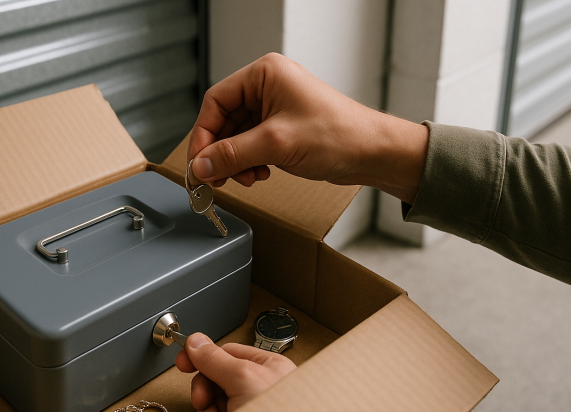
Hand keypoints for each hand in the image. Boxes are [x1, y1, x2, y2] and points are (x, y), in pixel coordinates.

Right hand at [175, 333, 295, 411]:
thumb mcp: (243, 378)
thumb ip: (217, 359)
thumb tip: (196, 342)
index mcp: (268, 366)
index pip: (227, 352)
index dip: (203, 356)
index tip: (183, 361)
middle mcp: (261, 386)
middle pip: (219, 377)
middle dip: (205, 389)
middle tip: (201, 399)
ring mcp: (252, 409)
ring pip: (217, 401)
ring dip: (208, 409)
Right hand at [188, 52, 428, 203]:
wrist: (372, 153)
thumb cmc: (338, 135)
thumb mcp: (275, 144)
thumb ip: (232, 155)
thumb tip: (199, 166)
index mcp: (265, 74)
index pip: (216, 101)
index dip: (203, 133)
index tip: (198, 162)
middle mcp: (268, 87)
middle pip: (224, 121)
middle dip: (221, 152)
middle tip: (216, 178)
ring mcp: (275, 108)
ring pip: (237, 137)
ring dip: (235, 161)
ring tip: (245, 178)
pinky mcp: (282, 128)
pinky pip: (252, 145)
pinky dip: (249, 163)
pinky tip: (259, 174)